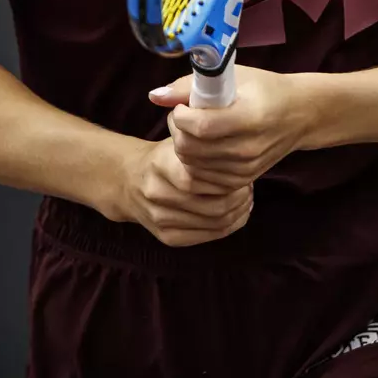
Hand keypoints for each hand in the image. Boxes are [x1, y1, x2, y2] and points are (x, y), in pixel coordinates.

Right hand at [109, 137, 252, 247]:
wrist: (128, 181)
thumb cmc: (164, 157)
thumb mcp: (178, 139)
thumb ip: (204, 140)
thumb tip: (239, 139)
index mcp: (161, 165)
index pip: (202, 178)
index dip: (229, 178)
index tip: (243, 170)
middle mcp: (158, 194)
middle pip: (213, 204)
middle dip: (240, 197)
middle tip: (249, 186)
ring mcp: (161, 219)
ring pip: (214, 222)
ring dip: (238, 212)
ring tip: (246, 198)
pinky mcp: (167, 237)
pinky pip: (208, 236)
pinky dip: (230, 226)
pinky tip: (237, 213)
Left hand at [149, 64, 314, 188]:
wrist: (299, 115)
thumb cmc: (265, 89)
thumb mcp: (234, 77)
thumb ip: (190, 86)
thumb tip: (154, 96)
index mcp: (250, 117)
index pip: (200, 126)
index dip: (181, 116)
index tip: (183, 106)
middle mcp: (249, 147)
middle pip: (191, 148)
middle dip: (177, 130)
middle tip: (183, 116)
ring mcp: (245, 168)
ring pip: (191, 164)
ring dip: (183, 145)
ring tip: (193, 129)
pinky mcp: (241, 180)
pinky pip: (201, 177)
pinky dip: (194, 161)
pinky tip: (202, 146)